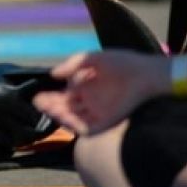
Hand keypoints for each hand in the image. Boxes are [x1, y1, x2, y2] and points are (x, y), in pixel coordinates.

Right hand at [33, 51, 166, 134]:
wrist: (147, 74)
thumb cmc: (123, 64)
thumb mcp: (93, 58)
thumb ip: (72, 64)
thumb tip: (53, 74)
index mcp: (86, 88)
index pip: (64, 97)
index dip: (50, 98)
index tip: (38, 96)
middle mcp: (90, 103)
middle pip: (65, 109)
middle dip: (51, 107)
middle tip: (39, 103)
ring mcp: (98, 113)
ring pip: (73, 119)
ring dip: (60, 116)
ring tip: (50, 108)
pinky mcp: (108, 121)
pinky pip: (88, 128)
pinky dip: (76, 126)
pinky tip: (66, 117)